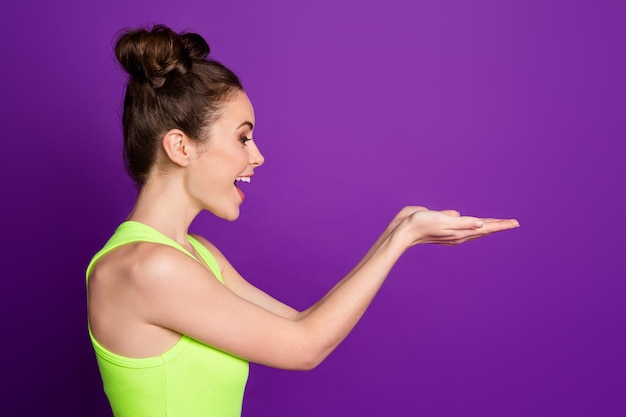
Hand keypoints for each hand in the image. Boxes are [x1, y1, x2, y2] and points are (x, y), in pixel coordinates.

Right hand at [390, 207, 518, 247]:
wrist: (402, 230)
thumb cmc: (421, 224)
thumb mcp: (442, 221)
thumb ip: (462, 222)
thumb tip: (481, 223)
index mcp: (460, 232)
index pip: (486, 227)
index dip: (501, 225)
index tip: (515, 223)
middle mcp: (459, 233)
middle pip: (484, 229)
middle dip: (499, 226)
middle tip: (514, 223)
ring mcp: (451, 231)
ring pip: (475, 229)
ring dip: (488, 226)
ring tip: (499, 224)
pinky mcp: (444, 226)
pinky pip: (465, 226)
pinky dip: (474, 224)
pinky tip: (475, 222)